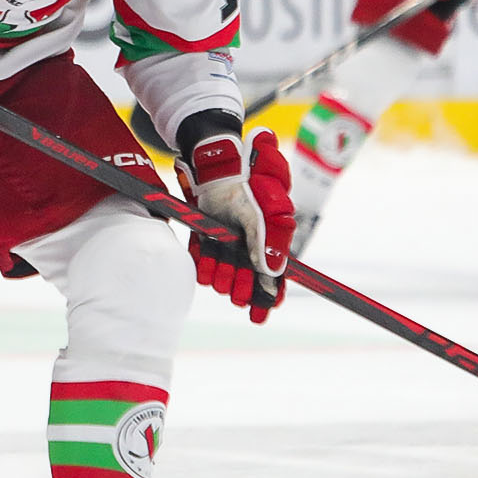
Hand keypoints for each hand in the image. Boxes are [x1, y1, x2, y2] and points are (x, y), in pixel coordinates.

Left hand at [180, 128, 294, 322]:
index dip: (268, 298)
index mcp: (269, 241)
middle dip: (243, 291)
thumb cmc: (252, 184)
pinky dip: (204, 268)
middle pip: (247, 280)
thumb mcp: (267, 213)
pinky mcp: (206, 235)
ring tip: (221, 282)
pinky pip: (203, 259)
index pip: (272, 277)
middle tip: (238, 297)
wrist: (222, 162)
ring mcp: (227, 241)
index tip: (261, 315)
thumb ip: (269, 242)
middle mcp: (248, 245)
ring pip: (225, 273)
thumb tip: (274, 273)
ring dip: (223, 281)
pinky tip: (205, 273)